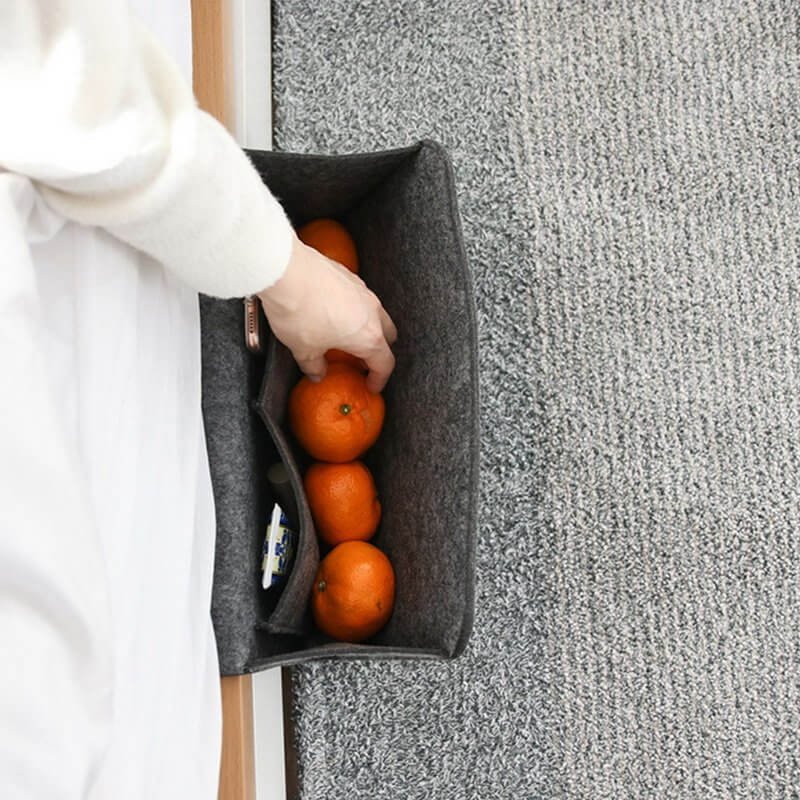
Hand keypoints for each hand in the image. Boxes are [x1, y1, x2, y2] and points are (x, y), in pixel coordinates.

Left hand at [258, 234, 397, 392]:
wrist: (286, 270)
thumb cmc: (299, 312)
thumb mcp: (303, 349)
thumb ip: (314, 366)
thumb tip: (317, 373)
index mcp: (369, 337)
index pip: (384, 364)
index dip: (379, 379)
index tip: (372, 385)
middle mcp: (372, 313)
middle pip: (388, 337)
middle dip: (378, 351)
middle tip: (362, 361)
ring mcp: (363, 291)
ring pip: (376, 314)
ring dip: (368, 327)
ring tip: (347, 335)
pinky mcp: (349, 275)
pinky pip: (360, 297)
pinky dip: (354, 308)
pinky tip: (334, 312)